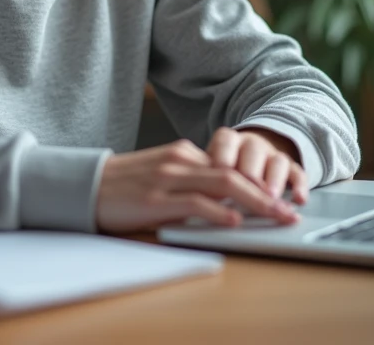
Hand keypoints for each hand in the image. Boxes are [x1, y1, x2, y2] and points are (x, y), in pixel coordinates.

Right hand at [95, 139, 301, 232]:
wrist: (84, 185)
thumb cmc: (124, 187)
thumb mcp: (162, 178)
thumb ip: (191, 184)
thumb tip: (225, 203)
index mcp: (183, 153)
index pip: (230, 167)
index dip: (259, 185)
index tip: (280, 201)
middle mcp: (180, 160)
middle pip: (234, 174)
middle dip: (267, 194)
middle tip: (289, 211)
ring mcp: (168, 178)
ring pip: (223, 185)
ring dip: (255, 202)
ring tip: (276, 216)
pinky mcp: (155, 198)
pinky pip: (195, 202)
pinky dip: (219, 211)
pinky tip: (235, 220)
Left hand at [209, 127, 308, 204]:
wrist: (247, 151)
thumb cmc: (220, 166)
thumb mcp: (207, 165)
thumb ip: (203, 174)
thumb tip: (194, 196)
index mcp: (228, 140)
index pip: (225, 143)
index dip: (221, 160)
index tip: (217, 180)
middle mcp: (251, 144)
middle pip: (253, 152)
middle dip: (250, 173)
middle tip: (245, 190)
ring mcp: (272, 154)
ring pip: (277, 162)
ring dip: (274, 180)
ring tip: (270, 198)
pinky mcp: (290, 167)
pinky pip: (298, 173)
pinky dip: (300, 186)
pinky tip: (299, 200)